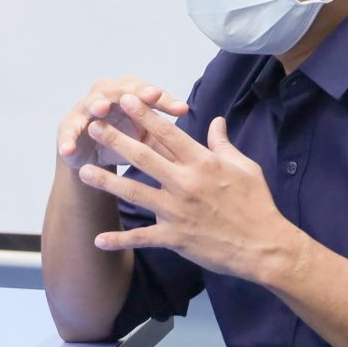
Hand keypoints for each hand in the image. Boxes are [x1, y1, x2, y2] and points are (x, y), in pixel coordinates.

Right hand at [56, 77, 189, 177]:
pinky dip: (68, 140)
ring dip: (96, 105)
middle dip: (134, 93)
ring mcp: (85, 108)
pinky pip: (68, 132)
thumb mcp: (152, 137)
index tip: (184, 111)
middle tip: (148, 96)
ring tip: (101, 110)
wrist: (93, 158)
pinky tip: (70, 149)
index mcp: (132, 94)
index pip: (152, 93)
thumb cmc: (127, 141)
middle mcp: (108, 94)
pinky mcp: (68, 127)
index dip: (166, 100)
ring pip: (92, 103)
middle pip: (122, 90)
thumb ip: (175, 130)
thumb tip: (217, 126)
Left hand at [81, 92, 309, 287]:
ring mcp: (178, 211)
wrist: (263, 246)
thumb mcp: (244, 166)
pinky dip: (120, 239)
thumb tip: (216, 121)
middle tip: (93, 126)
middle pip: (144, 156)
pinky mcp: (175, 237)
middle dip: (115, 139)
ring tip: (84, 173)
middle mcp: (186, 183)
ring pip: (135, 193)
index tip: (126, 100)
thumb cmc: (256, 203)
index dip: (145, 114)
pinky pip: (142, 237)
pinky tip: (99, 239)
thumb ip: (224, 144)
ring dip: (107, 182)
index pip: (168, 133)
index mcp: (203, 163)